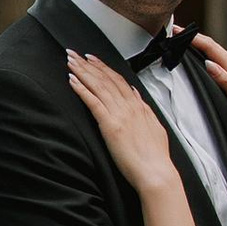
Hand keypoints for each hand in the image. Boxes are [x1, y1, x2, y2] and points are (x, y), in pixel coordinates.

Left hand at [65, 48, 176, 192]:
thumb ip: (144, 108)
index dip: (104, 68)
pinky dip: (82, 89)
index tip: (92, 59)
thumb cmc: (155, 156)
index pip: (118, 80)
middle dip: (89, 64)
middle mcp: (128, 106)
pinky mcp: (110, 125)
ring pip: (98, 86)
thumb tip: (135, 94)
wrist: (156, 172)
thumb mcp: (154, 126)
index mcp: (138, 106)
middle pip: (106, 79)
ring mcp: (119, 114)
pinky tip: (72, 80)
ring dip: (82, 71)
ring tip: (70, 61)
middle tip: (74, 53)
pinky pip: (93, 102)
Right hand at [189, 33, 226, 154]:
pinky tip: (201, 59)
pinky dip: (207, 57)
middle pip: (213, 47)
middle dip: (194, 38)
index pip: (212, 48)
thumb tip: (209, 64)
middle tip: (174, 33)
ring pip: (216, 54)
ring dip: (200, 46)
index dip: (194, 38)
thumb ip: (226, 83)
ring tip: (183, 42)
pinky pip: (220, 63)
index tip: (177, 31)